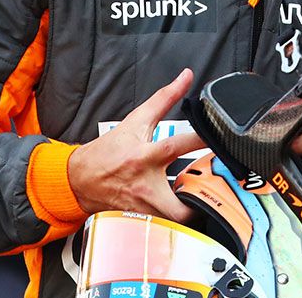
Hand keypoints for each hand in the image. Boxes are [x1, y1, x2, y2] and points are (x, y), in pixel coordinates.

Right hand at [67, 68, 204, 222]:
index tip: (221, 137)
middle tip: (214, 188)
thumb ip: (164, 98)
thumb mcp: (136, 121)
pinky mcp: (141, 220)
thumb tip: (185, 77)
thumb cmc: (109, 151)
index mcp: (145, 156)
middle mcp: (145, 185)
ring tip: (203, 198)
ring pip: (176, 221)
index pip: (178, 145)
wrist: (80, 179)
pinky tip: (184, 208)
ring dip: (192, 212)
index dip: (202, 139)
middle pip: (181, 205)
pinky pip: (166, 226)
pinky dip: (177, 219)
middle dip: (201, 200)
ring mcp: (143, 208)